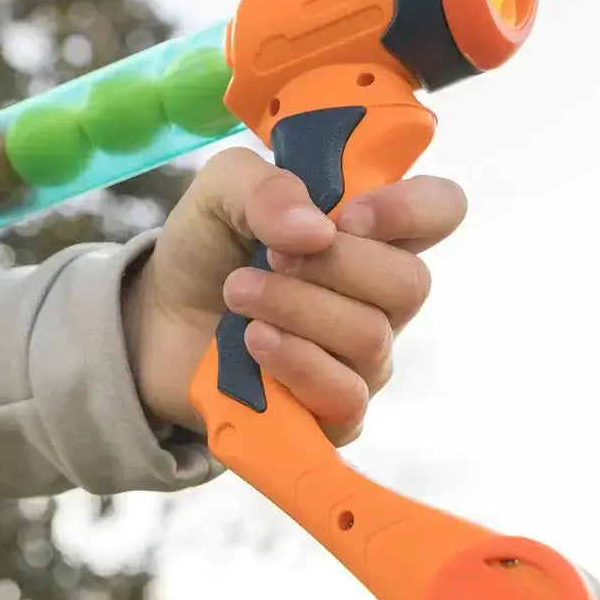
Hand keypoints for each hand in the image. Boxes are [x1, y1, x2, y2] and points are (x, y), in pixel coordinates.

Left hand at [122, 147, 466, 445]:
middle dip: (332, 266)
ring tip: (238, 295)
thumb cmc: (208, 248)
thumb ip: (265, 188)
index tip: (346, 215)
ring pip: (370, 337)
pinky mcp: (334, 411)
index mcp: (371, 229)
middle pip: (411, 282)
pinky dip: (294, 362)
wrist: (158, 321)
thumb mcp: (221, 192)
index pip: (442, 209)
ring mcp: (364, 358)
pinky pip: (345, 395)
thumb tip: (316, 228)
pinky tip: (252, 343)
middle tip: (268, 258)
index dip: (410, 209)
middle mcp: (380, 295)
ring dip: (295, 309)